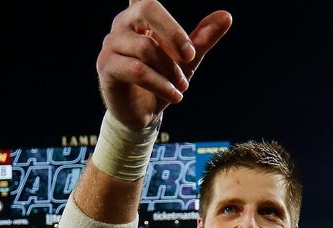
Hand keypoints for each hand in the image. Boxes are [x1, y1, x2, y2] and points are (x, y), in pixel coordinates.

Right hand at [97, 1, 232, 129]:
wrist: (143, 112)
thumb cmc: (161, 79)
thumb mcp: (187, 60)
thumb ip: (203, 38)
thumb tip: (226, 16)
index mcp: (140, 15)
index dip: (165, 11)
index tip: (183, 36)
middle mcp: (122, 23)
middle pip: (147, 9)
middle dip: (175, 33)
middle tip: (191, 56)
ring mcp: (111, 44)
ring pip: (146, 48)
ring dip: (170, 70)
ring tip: (181, 86)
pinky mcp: (106, 66)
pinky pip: (137, 71)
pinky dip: (160, 85)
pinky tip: (175, 96)